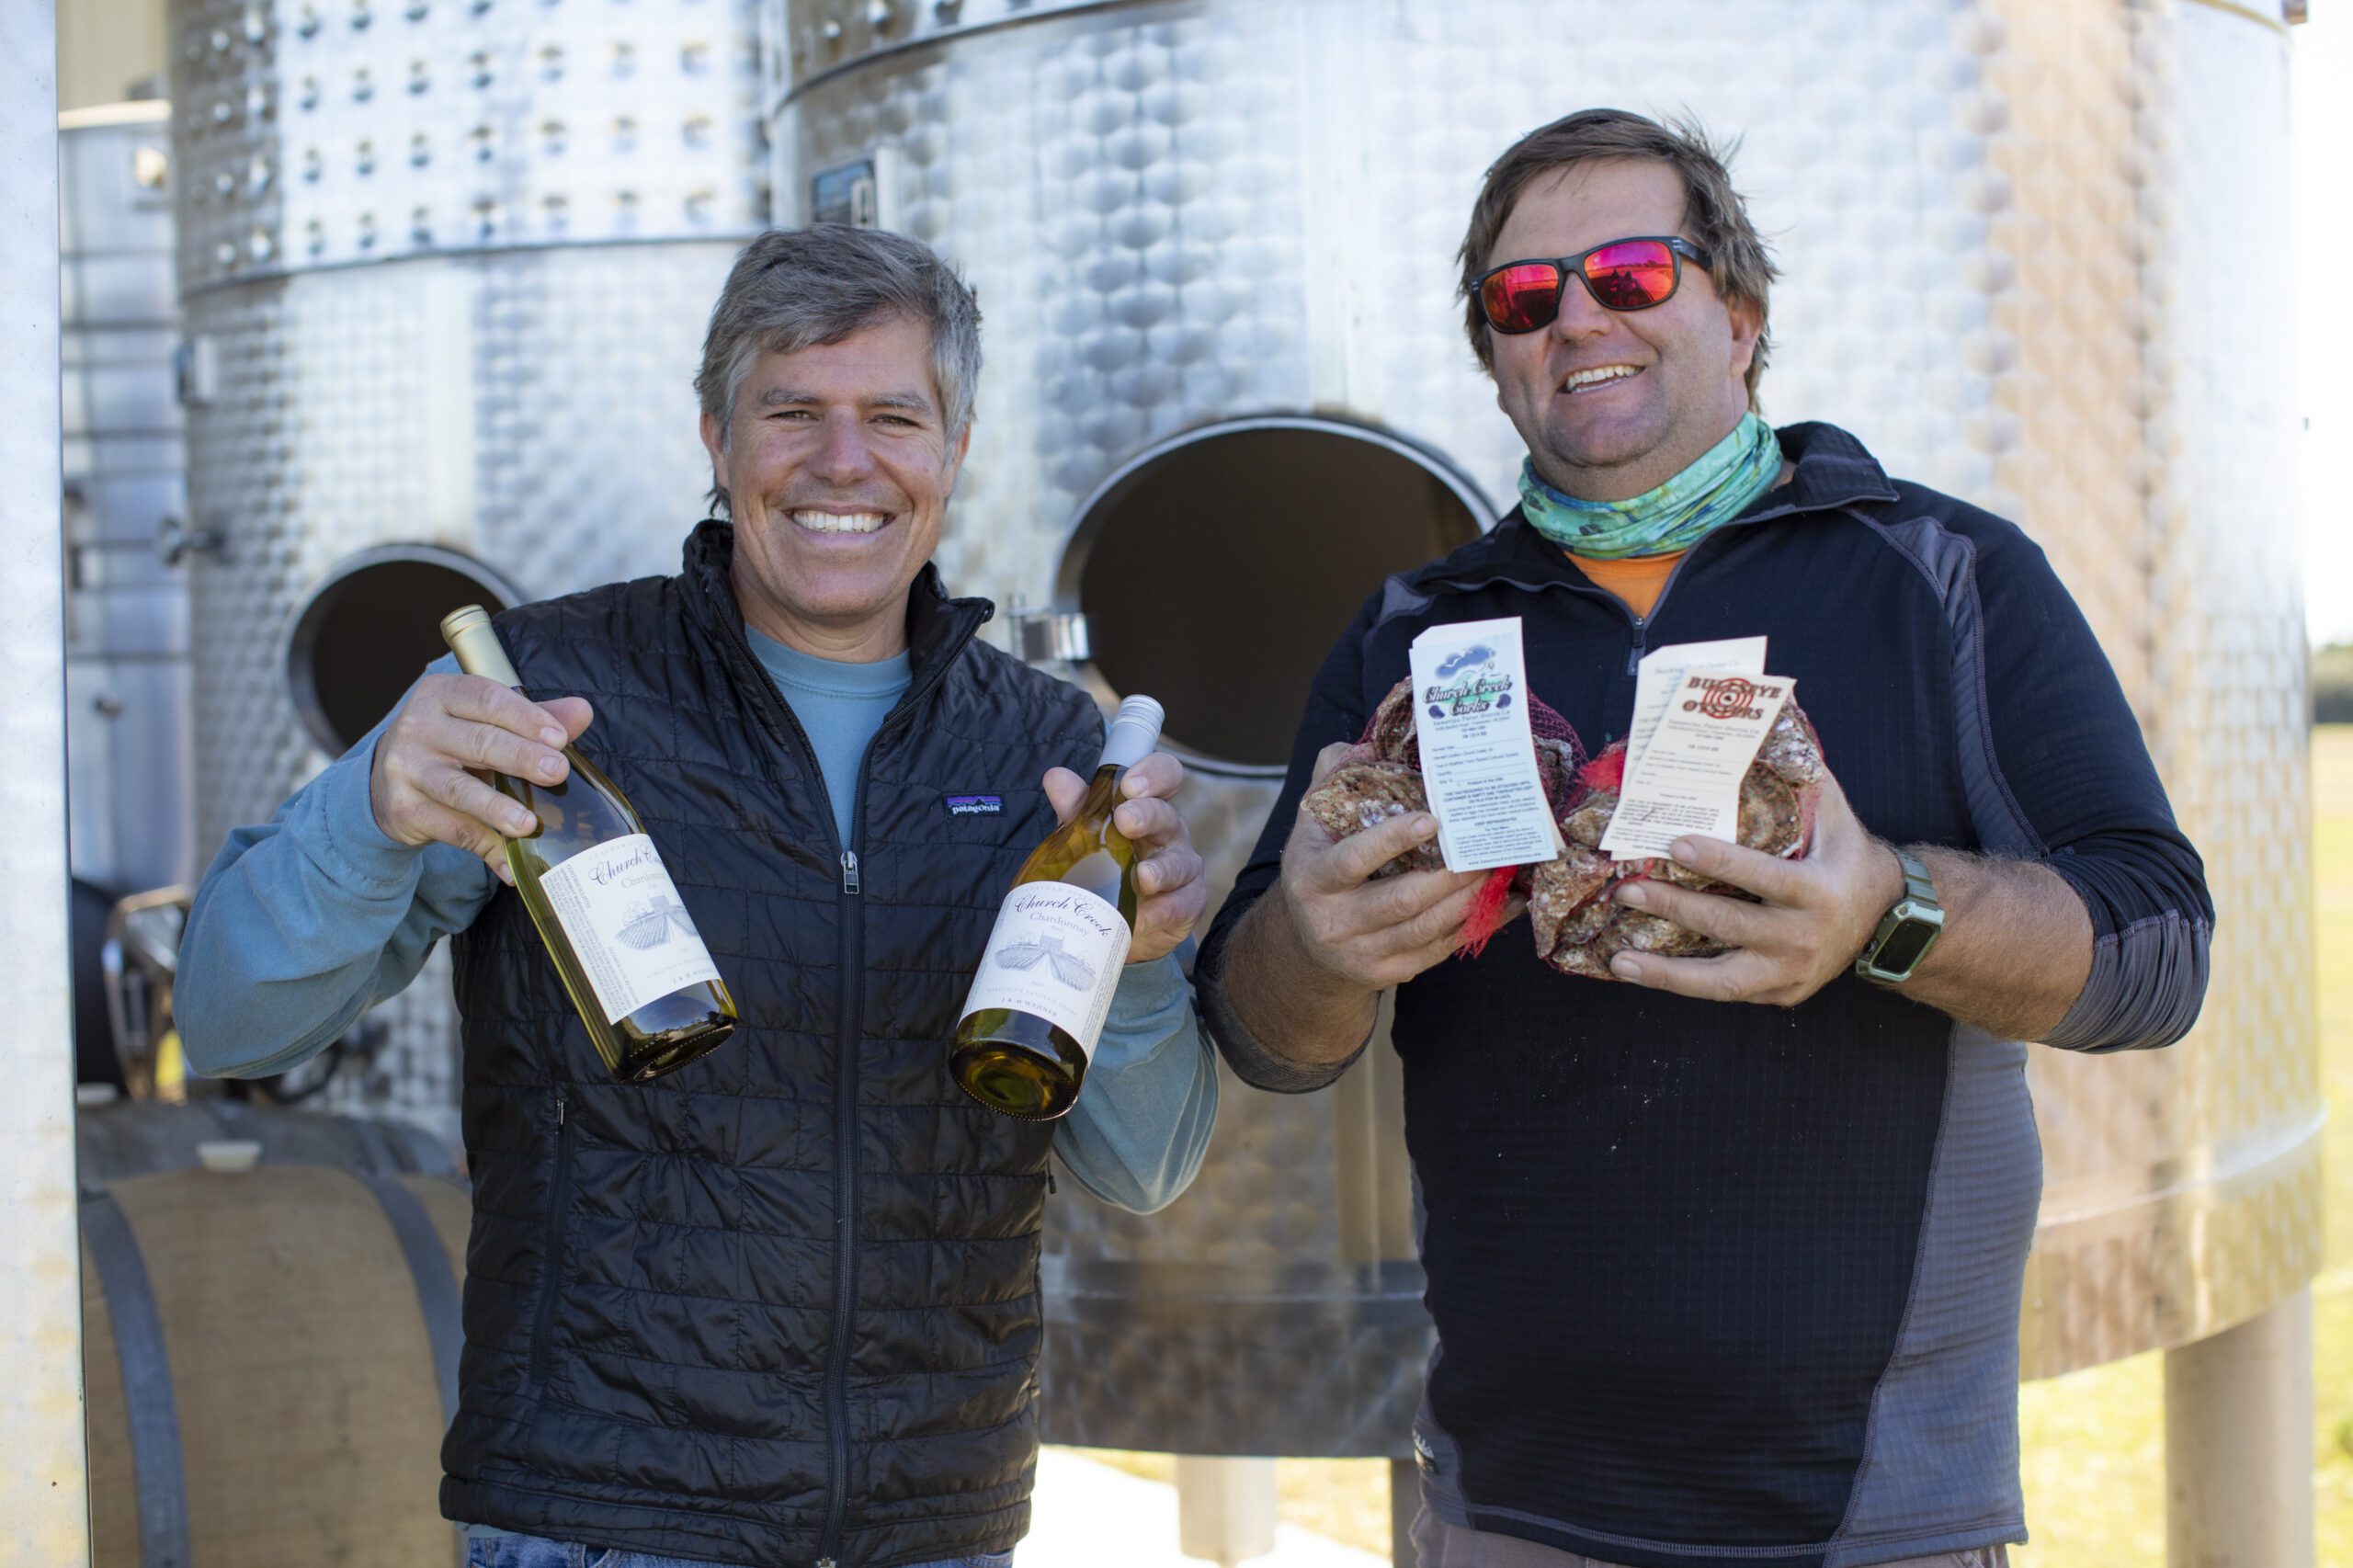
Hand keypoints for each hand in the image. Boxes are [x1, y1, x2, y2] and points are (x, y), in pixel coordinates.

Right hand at [368, 673, 595, 886]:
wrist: (385, 781)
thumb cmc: (451, 743)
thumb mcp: (483, 723)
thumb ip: (531, 718)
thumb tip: (581, 712)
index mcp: (442, 695)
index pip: (486, 699)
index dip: (525, 717)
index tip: (559, 738)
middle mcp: (418, 727)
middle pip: (478, 742)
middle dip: (521, 757)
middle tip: (558, 772)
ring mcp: (406, 769)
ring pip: (459, 790)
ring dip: (497, 809)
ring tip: (529, 824)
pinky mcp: (404, 809)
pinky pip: (452, 830)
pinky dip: (486, 847)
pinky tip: (511, 864)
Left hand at [1042, 750, 1206, 965]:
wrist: (1121, 923)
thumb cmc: (1109, 867)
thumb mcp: (1088, 836)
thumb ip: (1077, 808)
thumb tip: (1056, 777)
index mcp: (1149, 807)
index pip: (1164, 775)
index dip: (1153, 773)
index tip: (1129, 784)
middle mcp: (1170, 832)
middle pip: (1167, 816)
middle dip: (1147, 815)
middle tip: (1125, 821)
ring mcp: (1183, 867)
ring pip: (1179, 863)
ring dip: (1160, 870)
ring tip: (1142, 877)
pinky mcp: (1188, 903)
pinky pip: (1180, 904)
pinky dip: (1161, 911)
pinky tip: (1143, 917)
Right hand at [1271, 742, 1500, 990]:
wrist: (1306, 943)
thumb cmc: (1319, 867)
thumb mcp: (1311, 823)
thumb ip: (1331, 779)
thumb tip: (1363, 745)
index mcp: (1311, 878)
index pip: (1353, 861)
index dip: (1392, 841)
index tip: (1433, 820)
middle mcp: (1332, 921)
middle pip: (1401, 900)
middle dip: (1451, 876)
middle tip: (1487, 848)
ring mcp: (1360, 953)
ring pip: (1426, 929)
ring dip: (1469, 900)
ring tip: (1500, 872)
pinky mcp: (1386, 973)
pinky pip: (1438, 951)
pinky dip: (1476, 927)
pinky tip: (1506, 905)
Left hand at [1604, 767, 1903, 1004]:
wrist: (1889, 924)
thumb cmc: (1850, 861)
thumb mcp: (1837, 820)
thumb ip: (1805, 779)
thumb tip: (1774, 719)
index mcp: (1817, 892)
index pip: (1761, 877)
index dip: (1718, 862)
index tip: (1676, 845)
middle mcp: (1802, 938)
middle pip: (1728, 925)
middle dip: (1673, 907)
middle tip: (1627, 889)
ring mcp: (1789, 973)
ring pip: (1720, 980)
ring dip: (1665, 972)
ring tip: (1620, 960)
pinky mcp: (1777, 994)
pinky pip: (1723, 992)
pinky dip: (1680, 984)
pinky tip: (1642, 971)